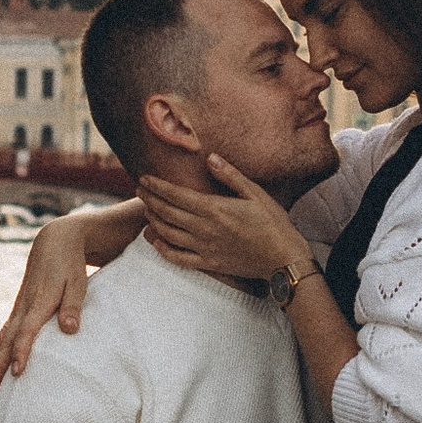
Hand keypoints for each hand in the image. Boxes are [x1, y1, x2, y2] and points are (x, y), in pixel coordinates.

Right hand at [0, 209, 118, 391]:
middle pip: (7, 341)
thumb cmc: (70, 265)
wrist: (54, 242)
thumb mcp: (78, 282)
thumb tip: (69, 330)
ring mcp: (18, 308)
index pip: (28, 331)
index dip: (22, 351)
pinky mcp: (18, 310)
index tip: (18, 372)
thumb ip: (73, 306)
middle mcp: (24, 307)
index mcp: (40, 301)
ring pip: (2, 340)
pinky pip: (4, 334)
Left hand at [137, 154, 307, 286]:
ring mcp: (204, 248)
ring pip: (168, 234)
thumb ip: (230, 175)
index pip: (176, 195)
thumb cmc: (272, 223)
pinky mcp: (208, 263)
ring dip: (153, 220)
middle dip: (150, 199)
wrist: (282, 258)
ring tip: (146, 209)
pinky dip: (163, 249)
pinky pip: (178, 258)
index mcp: (214, 209)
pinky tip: (156, 241)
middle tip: (139, 190)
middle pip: (167, 212)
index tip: (144, 178)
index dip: (157, 186)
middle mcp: (204, 229)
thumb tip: (210, 158)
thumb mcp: (255, 193)